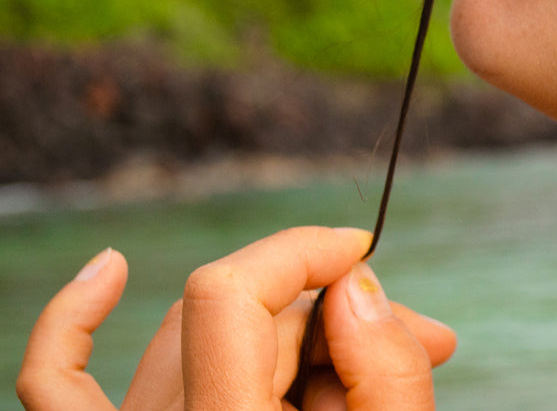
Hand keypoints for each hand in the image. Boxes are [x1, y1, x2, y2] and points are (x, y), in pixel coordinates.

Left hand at [16, 227, 456, 410]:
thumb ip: (385, 373)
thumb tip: (356, 284)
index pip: (230, 295)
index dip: (300, 252)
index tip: (361, 250)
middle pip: (234, 319)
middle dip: (328, 308)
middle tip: (420, 338)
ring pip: (176, 337)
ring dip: (270, 323)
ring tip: (356, 355)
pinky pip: (54, 387)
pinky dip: (73, 325)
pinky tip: (107, 271)